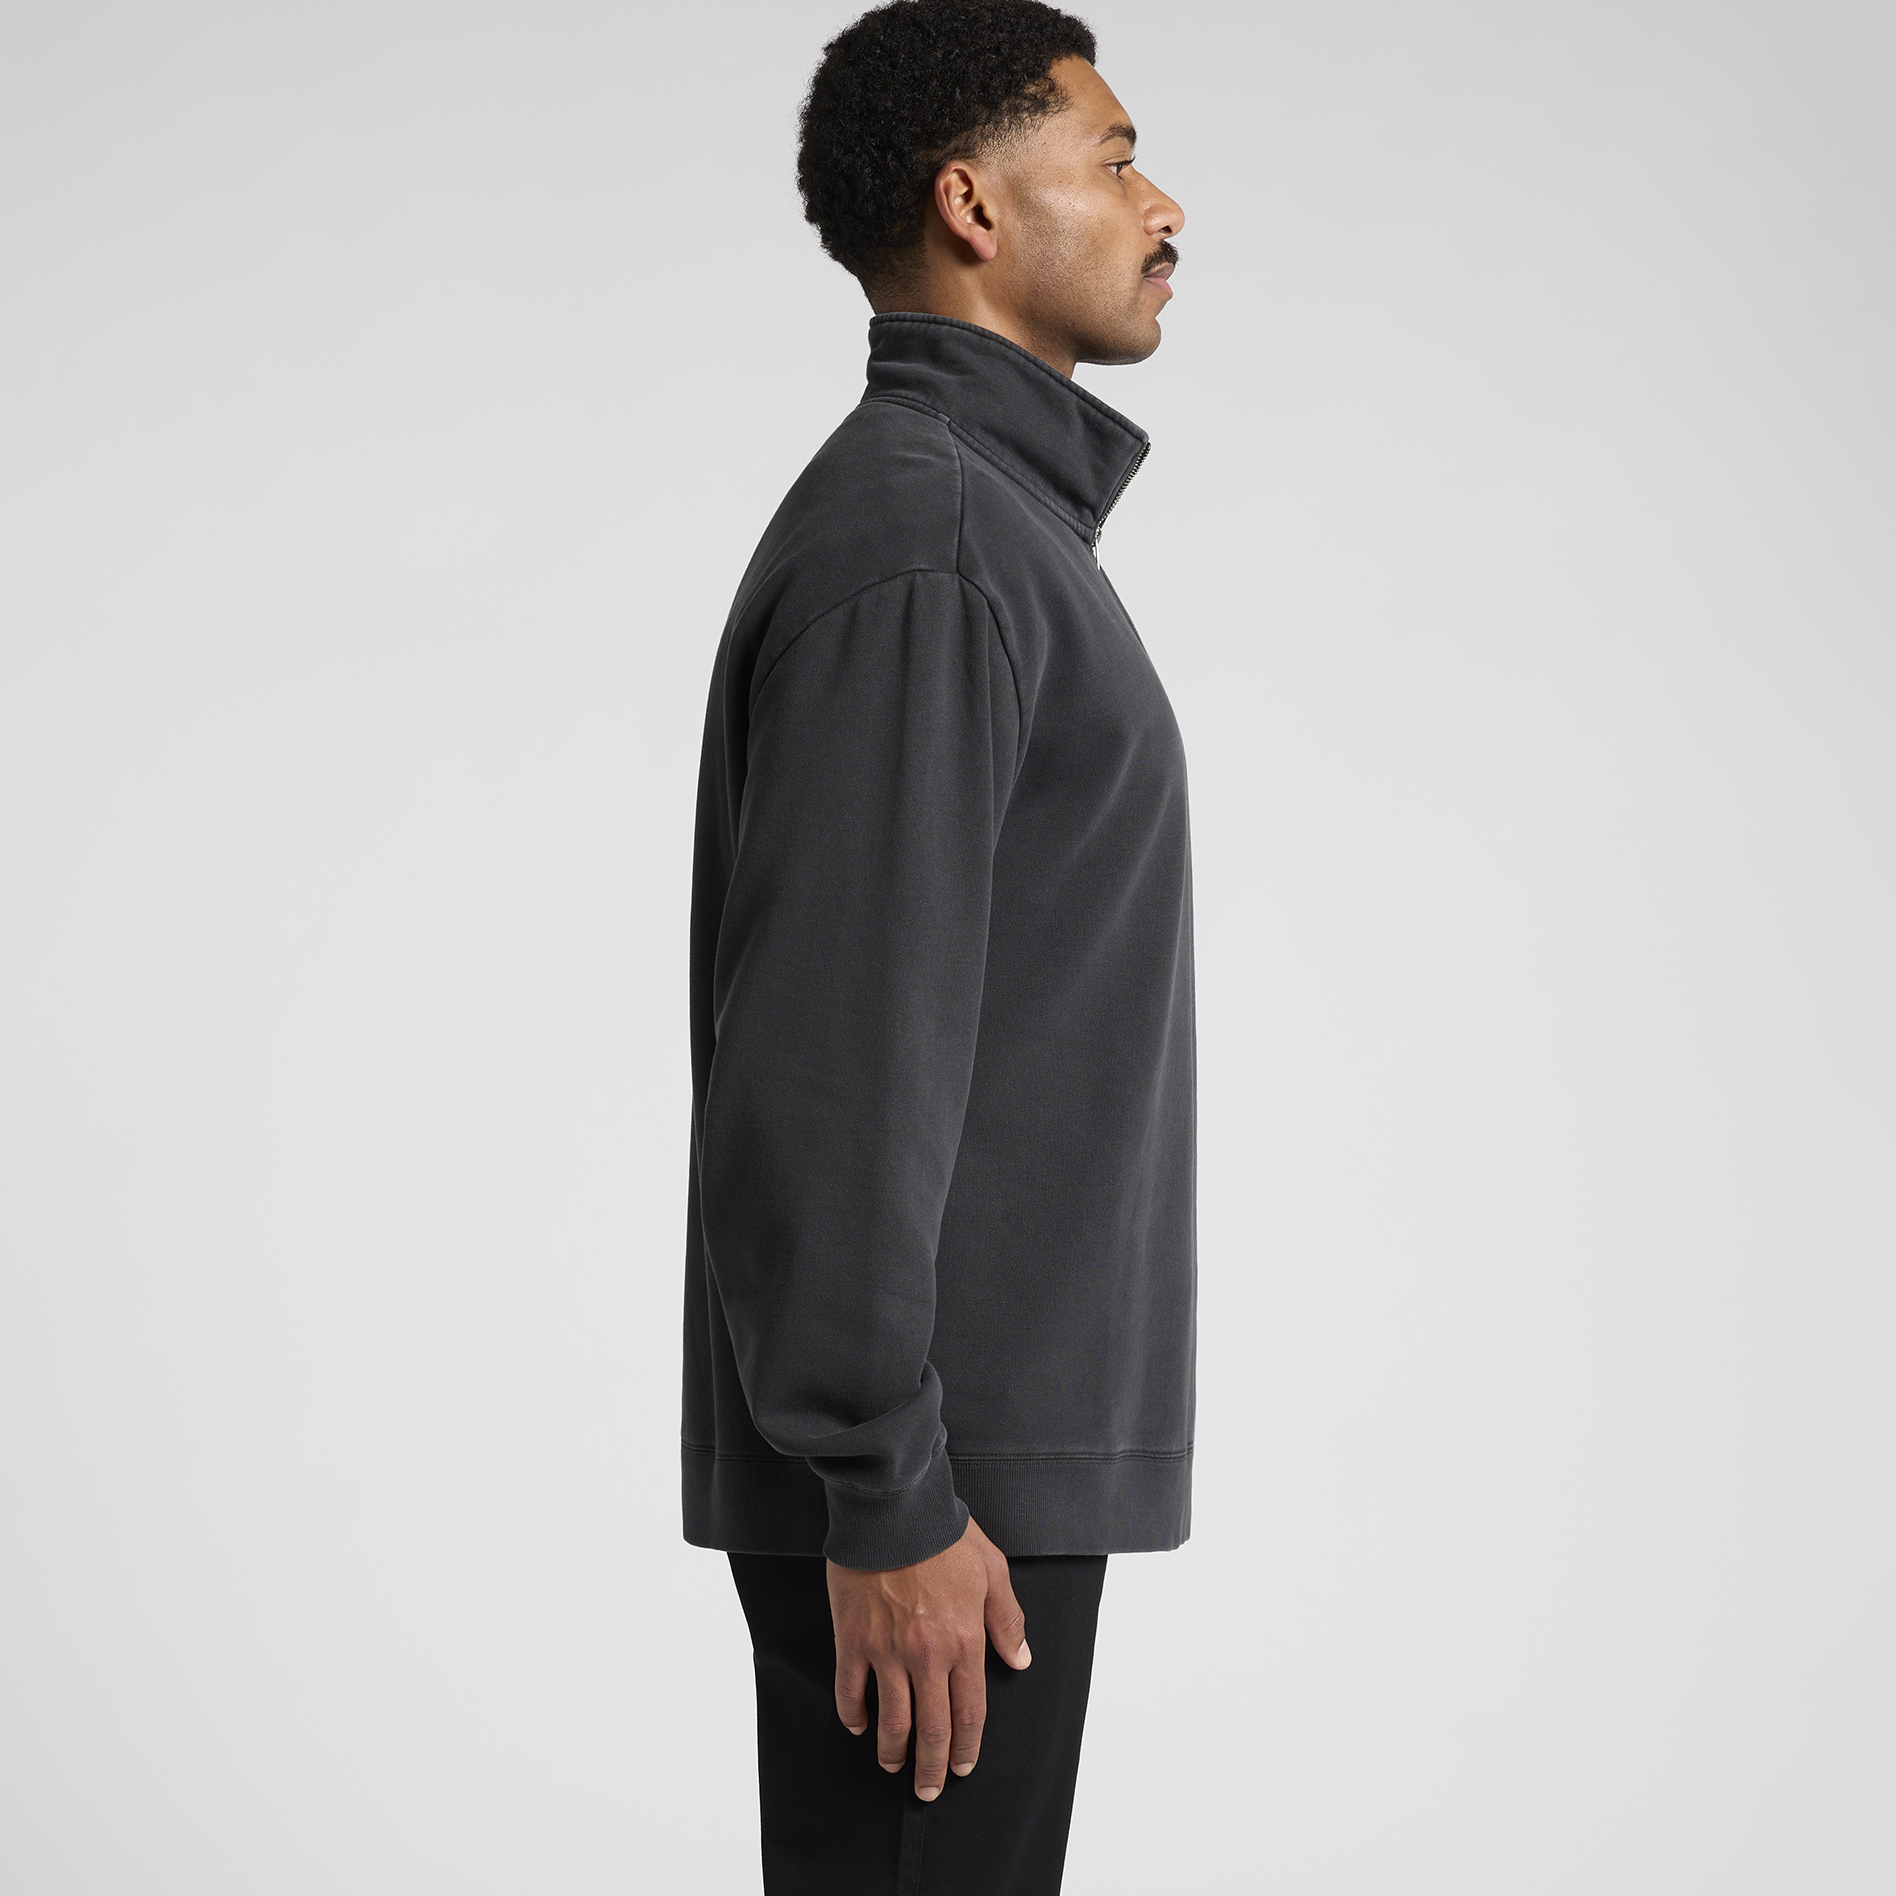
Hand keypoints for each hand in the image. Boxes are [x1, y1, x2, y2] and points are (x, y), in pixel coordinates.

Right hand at [827, 1513, 1030, 1800]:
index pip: (969, 1712)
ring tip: (893, 1766)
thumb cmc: (944, 1535)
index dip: (966, 1747)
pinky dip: (854, 1715)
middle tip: (928, 1790)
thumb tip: (1020, 1660)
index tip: (963, 1767)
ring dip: (893, 1751)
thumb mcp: (992, 1572)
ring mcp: (887, 1651)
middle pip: (931, 1728)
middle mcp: (927, 1656)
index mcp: (965, 1642)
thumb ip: (1008, 1620)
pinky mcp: (852, 1641)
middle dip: (931, 1767)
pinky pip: (851, 1691)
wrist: (894, 1510)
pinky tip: (860, 1726)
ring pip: (891, 1720)